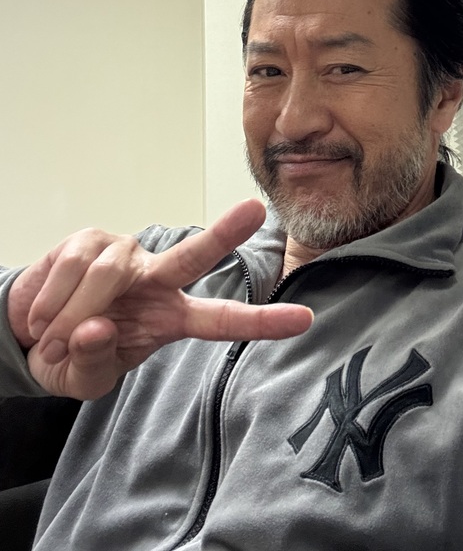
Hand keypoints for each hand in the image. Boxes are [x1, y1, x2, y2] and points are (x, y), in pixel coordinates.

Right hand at [7, 200, 312, 399]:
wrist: (31, 331)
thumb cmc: (74, 353)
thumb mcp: (84, 379)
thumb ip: (95, 361)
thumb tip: (97, 327)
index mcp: (171, 317)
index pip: (222, 320)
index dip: (263, 322)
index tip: (304, 320)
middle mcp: (157, 278)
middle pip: (194, 255)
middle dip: (224, 233)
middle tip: (254, 210)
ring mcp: (126, 255)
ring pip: (107, 276)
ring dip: (72, 316)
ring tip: (54, 338)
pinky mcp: (91, 239)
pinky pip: (74, 269)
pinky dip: (51, 302)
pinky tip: (43, 317)